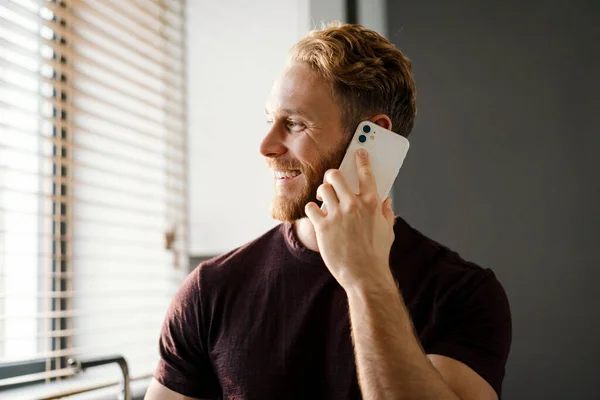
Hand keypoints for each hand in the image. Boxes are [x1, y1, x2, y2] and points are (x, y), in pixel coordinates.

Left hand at [305, 149, 395, 291]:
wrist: (363, 275)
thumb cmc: (377, 254)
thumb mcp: (387, 231)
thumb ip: (386, 213)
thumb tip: (387, 201)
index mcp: (372, 203)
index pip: (366, 173)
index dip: (362, 159)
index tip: (359, 151)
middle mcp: (353, 204)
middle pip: (336, 175)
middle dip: (332, 175)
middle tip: (331, 180)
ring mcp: (337, 214)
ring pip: (322, 189)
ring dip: (322, 193)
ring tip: (323, 199)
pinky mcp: (322, 226)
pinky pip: (311, 208)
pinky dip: (312, 210)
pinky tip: (317, 215)